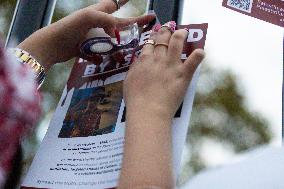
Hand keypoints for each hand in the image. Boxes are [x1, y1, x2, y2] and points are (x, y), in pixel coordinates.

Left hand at [17, 0, 154, 71]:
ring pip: (111, 40)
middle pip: (117, 24)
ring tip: (129, 51)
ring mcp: (92, 36)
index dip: (126, 3)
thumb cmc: (68, 28)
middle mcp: (96, 23)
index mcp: (97, 12)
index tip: (138, 5)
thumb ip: (106, 20)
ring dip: (120, 45)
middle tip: (145, 26)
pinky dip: (106, 56)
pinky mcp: (88, 48)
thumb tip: (117, 31)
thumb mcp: (88, 18)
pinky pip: (101, 52)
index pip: (115, 5)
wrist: (51, 46)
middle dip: (130, 25)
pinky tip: (111, 61)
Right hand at [123, 26, 204, 118]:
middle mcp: (158, 59)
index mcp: (144, 61)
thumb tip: (139, 62)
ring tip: (183, 32)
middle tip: (169, 29)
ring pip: (177, 42)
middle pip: (162, 39)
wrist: (148, 110)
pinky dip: (198, 55)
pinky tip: (201, 52)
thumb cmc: (136, 99)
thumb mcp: (129, 81)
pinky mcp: (183, 74)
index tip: (155, 35)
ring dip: (181, 35)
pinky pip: (193, 61)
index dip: (153, 38)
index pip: (150, 44)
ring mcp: (171, 65)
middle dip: (166, 32)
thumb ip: (135, 69)